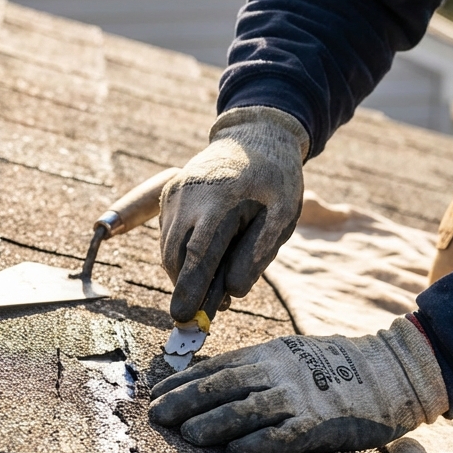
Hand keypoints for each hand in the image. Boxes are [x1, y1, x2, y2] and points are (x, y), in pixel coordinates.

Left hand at [149, 317, 448, 452]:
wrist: (394, 370)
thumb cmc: (338, 368)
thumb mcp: (291, 356)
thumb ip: (256, 367)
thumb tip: (212, 380)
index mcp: (269, 355)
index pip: (216, 367)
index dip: (183, 382)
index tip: (155, 395)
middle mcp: (279, 372)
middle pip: (223, 385)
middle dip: (186, 400)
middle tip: (155, 416)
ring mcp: (300, 397)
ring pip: (248, 409)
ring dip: (215, 423)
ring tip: (188, 435)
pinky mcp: (322, 423)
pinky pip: (286, 435)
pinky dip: (261, 444)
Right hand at [160, 106, 307, 322]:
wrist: (254, 136)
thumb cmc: (275, 179)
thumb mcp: (283, 215)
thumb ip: (258, 253)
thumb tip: (232, 290)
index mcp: (220, 201)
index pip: (199, 253)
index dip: (190, 288)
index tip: (182, 317)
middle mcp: (189, 196)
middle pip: (176, 255)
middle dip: (186, 288)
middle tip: (208, 311)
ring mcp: (175, 193)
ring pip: (169, 248)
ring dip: (185, 273)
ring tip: (214, 285)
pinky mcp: (169, 194)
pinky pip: (169, 234)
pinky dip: (182, 254)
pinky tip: (207, 258)